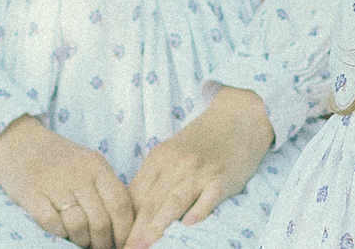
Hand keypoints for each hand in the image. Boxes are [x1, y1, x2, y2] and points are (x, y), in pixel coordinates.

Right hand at [0, 114, 136, 247]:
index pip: (121, 204)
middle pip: (101, 221)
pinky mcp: (32, 194)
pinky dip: (60, 234)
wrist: (17, 141)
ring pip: (79, 226)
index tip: (122, 243)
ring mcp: (54, 183)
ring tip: (81, 241)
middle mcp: (78, 173)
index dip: (125, 231)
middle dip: (103, 243)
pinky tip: (61, 231)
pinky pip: (52, 224)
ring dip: (82, 241)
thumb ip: (105, 189)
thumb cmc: (58, 159)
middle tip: (100, 247)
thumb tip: (123, 226)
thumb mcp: (87, 165)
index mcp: (97, 166)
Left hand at [126, 87, 274, 248]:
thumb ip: (155, 179)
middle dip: (135, 231)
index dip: (124, 221)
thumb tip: (134, 212)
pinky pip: (208, 197)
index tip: (116, 240)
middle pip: (150, 203)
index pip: (135, 196)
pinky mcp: (222, 178)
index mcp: (158, 158)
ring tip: (145, 246)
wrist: (237, 118)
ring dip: (157, 227)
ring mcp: (199, 171)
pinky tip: (189, 225)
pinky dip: (199, 211)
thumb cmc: (202, 141)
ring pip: (173, 202)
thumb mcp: (172, 153)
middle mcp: (175, 164)